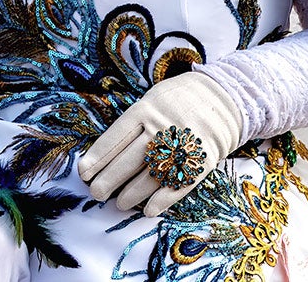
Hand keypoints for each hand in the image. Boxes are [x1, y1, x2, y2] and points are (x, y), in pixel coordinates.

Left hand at [79, 71, 243, 217]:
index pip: (116, 137)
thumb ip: (134, 122)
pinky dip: (162, 200)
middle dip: (110, 180)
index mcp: (146, 109)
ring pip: (151, 175)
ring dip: (132, 194)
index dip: (98, 157)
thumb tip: (107, 153)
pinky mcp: (201, 160)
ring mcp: (182, 144)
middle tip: (96, 193)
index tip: (84, 173)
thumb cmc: (178, 100)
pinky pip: (179, 184)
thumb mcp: (154, 99)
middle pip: (130, 159)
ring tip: (120, 203)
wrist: (224, 98)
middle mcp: (162, 127)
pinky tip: (149, 210)